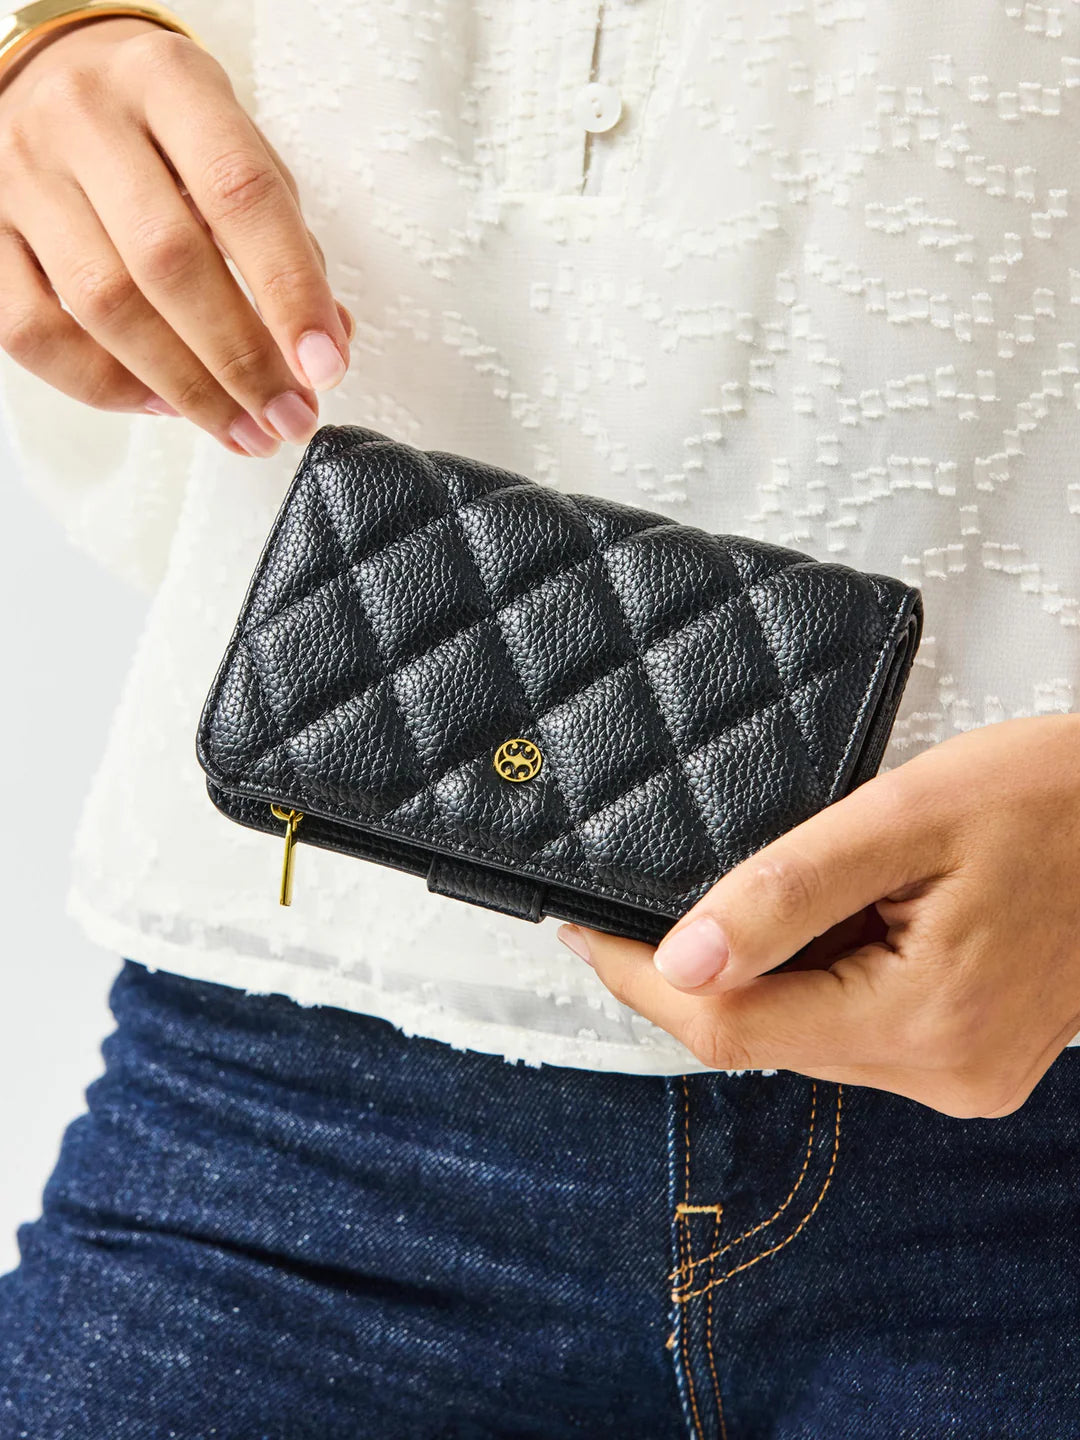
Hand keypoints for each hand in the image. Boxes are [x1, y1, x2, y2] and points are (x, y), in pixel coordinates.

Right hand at [0, 16, 353, 456]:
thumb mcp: (239, 151)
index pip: (239, 193)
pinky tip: (160, 403)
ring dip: (185, 387)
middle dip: (241, 361)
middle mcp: (85, 119)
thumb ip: (286, 242)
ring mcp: (22, 175)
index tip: (323, 364)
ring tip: (240, 427)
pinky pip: (33, 333)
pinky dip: (104, 385)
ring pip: (102, 306)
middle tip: (287, 416)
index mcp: (168, 83)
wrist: (60, 77)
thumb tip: (327, 342)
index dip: (289, 290)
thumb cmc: (165, 129)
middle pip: (168, 263)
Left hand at [559, 715, 1079, 1116]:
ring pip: (804, 1033)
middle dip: (691, 972)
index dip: (639, 978)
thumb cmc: (1055, 795)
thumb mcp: (905, 819)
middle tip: (635, 900)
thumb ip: (784, 891)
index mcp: (925, 1022)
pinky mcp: (970, 1053)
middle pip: (762, 1038)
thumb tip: (678, 957)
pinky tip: (820, 918)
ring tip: (747, 892)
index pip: (730, 1027)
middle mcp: (943, 1072)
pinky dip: (814, 975)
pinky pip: (854, 1025)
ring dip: (757, 970)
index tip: (580, 926)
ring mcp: (962, 1072)